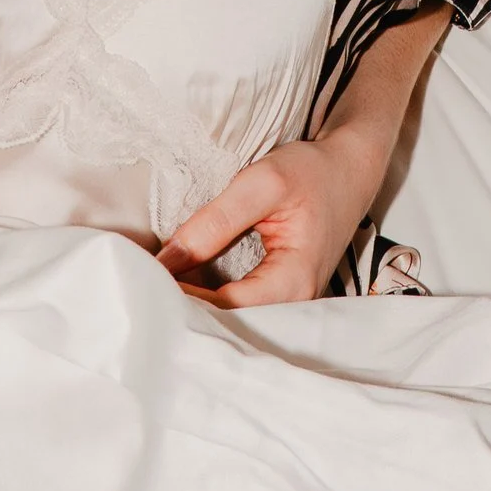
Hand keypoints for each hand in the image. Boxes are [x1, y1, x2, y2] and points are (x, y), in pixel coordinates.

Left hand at [158, 131, 380, 304]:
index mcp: (293, 283)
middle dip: (182, 307)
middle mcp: (293, 304)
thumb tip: (165, 260)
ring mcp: (287, 302)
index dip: (180, 296)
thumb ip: (215, 222)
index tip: (142, 280)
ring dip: (192, 304)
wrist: (350, 169)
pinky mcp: (278, 293)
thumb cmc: (314, 173)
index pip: (223, 307)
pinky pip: (237, 305)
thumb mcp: (262, 184)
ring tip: (153, 286)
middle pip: (226, 322)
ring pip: (229, 317)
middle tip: (140, 288)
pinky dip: (207, 297)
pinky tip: (179, 284)